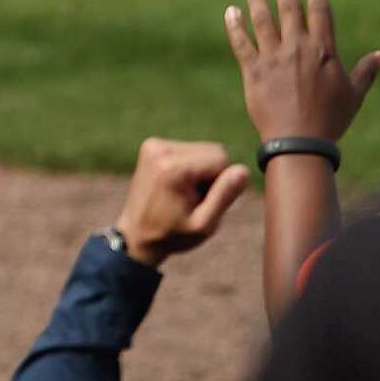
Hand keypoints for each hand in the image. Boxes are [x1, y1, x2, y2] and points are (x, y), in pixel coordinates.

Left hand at [113, 137, 250, 266]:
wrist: (136, 234)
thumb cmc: (172, 235)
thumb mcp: (204, 224)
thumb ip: (224, 196)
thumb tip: (243, 170)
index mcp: (173, 168)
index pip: (221, 158)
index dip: (221, 183)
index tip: (203, 202)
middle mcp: (160, 149)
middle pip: (213, 150)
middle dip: (212, 175)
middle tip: (194, 199)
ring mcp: (153, 145)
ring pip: (203, 149)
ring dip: (201, 171)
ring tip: (184, 194)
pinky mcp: (152, 146)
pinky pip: (189, 150)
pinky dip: (189, 167)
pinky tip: (176, 186)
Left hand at [225, 0, 379, 141]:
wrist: (299, 141)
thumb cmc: (331, 119)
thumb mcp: (353, 94)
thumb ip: (366, 71)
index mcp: (324, 51)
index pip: (320, 12)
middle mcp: (297, 48)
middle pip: (289, 9)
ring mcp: (273, 57)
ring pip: (262, 20)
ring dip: (257, 0)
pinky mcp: (253, 70)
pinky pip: (241, 42)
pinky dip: (235, 25)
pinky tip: (230, 12)